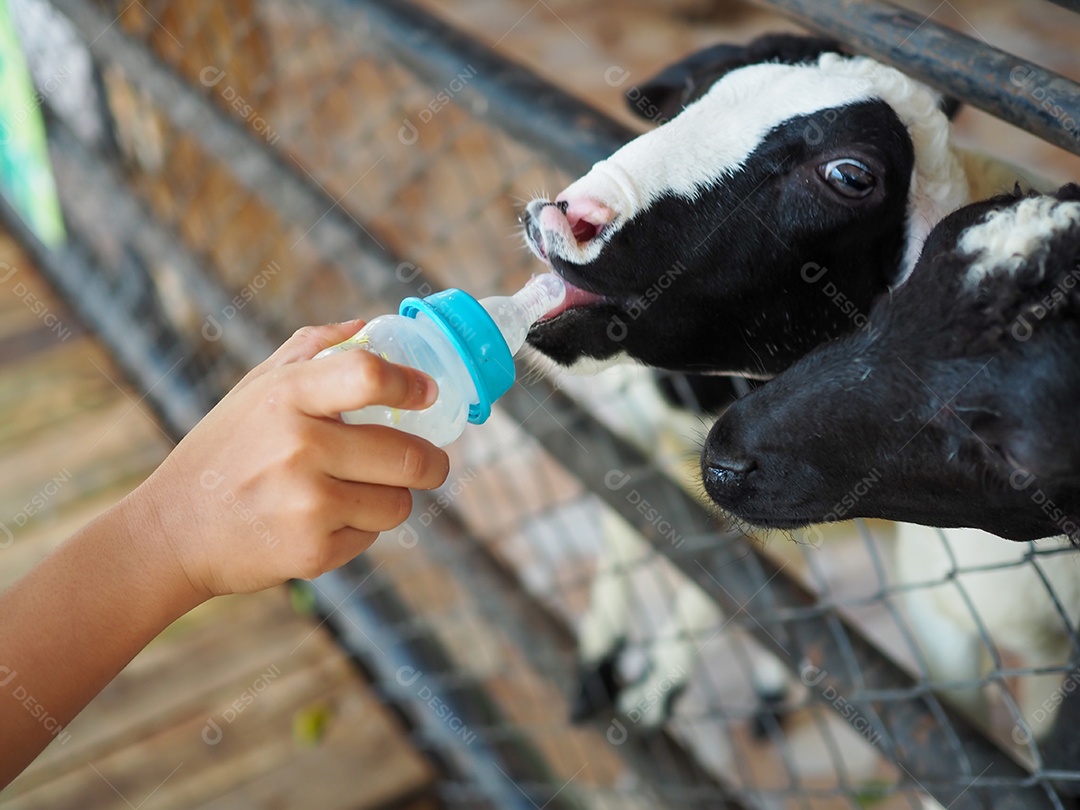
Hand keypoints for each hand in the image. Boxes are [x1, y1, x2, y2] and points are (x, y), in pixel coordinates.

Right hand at [122, 321, 449, 599]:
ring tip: (358, 492)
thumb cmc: (223, 450)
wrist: (172, 531)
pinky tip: (322, 521)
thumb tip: (368, 324)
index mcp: (287, 395)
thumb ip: (311, 349)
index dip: (410, 386)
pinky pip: (372, 535)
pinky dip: (360, 528)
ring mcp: (307, 503)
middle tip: (429, 462)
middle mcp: (300, 447)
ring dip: (392, 498)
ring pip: (400, 502)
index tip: (426, 395)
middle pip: (410, 456)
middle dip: (431, 461)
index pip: (369, 376)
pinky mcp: (312, 552)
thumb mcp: (254, 387)